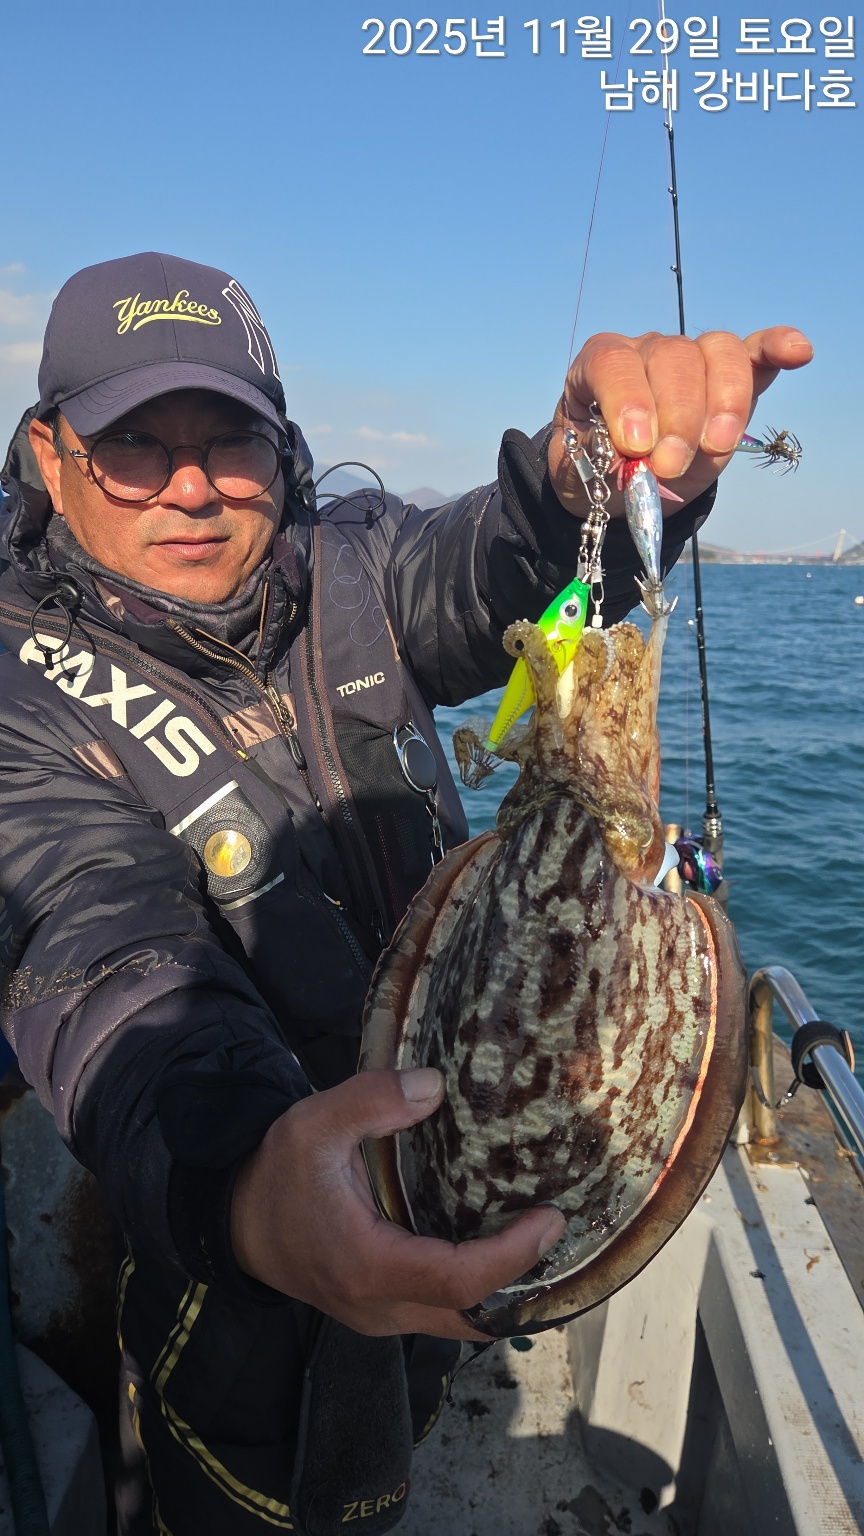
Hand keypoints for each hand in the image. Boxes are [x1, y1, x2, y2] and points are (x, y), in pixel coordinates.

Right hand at [230, 1067, 564, 1338]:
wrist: (233, 1223)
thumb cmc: (274, 1174)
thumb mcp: (311, 1124)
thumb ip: (370, 1100)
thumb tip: (435, 1086)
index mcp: (366, 1265)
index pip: (458, 1279)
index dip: (512, 1255)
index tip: (549, 1219)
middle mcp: (378, 1306)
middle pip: (471, 1315)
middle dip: (522, 1281)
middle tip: (556, 1229)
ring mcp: (379, 1317)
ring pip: (459, 1323)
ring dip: (502, 1290)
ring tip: (536, 1237)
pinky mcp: (379, 1312)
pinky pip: (442, 1314)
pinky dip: (476, 1290)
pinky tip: (496, 1246)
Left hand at [548, 326, 812, 517]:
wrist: (616, 484)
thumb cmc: (596, 469)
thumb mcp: (585, 470)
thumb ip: (607, 460)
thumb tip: (641, 460)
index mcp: (599, 365)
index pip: (614, 361)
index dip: (629, 399)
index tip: (636, 444)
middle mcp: (645, 350)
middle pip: (673, 357)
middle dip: (677, 417)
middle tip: (668, 466)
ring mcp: (690, 358)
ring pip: (717, 354)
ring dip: (722, 403)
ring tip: (715, 448)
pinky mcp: (729, 376)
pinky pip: (756, 351)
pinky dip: (778, 348)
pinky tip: (799, 351)